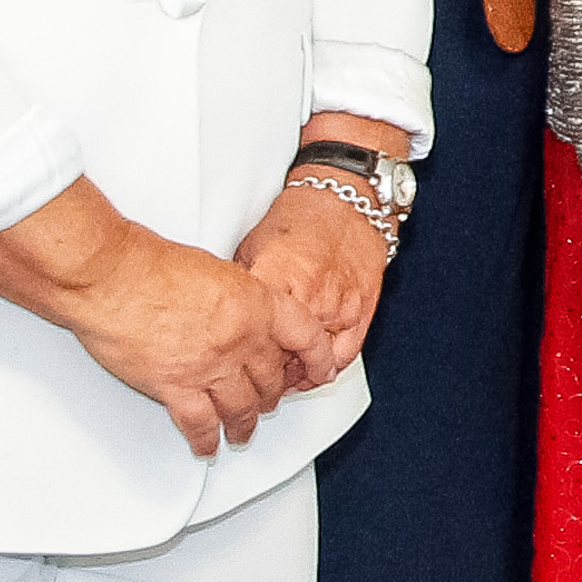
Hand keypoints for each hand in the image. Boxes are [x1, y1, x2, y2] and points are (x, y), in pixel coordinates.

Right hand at [0, 187, 317, 455]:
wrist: (112, 276)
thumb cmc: (152, 265)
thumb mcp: (218, 270)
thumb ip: (238, 299)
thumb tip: (240, 313)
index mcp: (259, 304)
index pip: (306, 338)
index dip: (318, 360)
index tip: (321, 372)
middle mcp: (242, 339)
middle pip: (271, 379)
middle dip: (271, 396)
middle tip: (268, 403)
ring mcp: (210, 366)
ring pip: (240, 407)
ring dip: (243, 424)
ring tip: (242, 432)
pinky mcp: (174, 386)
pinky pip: (199, 423)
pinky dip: (204, 438)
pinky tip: (206, 445)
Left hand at [240, 176, 388, 390]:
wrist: (345, 200)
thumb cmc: (300, 217)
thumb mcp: (254, 246)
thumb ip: (242, 285)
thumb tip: (219, 315)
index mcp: (277, 278)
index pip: (252, 336)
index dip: (239, 359)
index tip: (231, 368)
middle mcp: (310, 294)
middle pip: (283, 355)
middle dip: (266, 374)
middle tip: (254, 382)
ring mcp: (339, 304)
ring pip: (314, 360)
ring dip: (297, 374)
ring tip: (282, 380)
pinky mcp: (362, 308)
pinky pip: (346, 352)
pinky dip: (329, 366)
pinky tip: (317, 371)